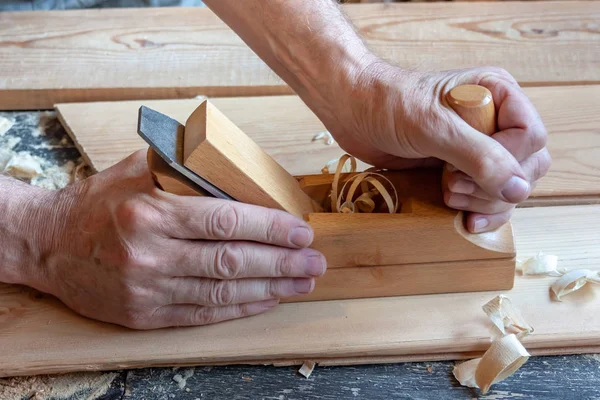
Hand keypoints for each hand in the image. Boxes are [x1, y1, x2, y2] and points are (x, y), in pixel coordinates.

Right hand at [29, 151, 325, 328]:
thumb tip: (242, 168)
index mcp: (151, 212)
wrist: (50, 243)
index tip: (302, 232)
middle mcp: (150, 255)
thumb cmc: (99, 201)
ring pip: (222, 293)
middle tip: (315, 263)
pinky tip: (266, 301)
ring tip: (302, 284)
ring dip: (270, 290)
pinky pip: (202, 314)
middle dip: (281, 264)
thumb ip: (188, 167)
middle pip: (232, 261)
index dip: (271, 229)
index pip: (227, 222)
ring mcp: (148, 290)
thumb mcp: (139, 168)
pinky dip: (240, 309)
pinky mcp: (145, 315)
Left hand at [328, 62, 550, 232]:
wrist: (351, 109)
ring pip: (510, 187)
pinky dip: (481, 211)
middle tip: (453, 184)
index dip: (509, 161)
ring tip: (449, 194)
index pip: (531, 137)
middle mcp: (495, 121)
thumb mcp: (434, 127)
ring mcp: (478, 148)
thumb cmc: (389, 104)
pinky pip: (487, 197)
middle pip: (527, 166)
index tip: (467, 169)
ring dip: (486, 201)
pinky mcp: (460, 169)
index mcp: (498, 94)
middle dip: (495, 186)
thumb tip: (519, 189)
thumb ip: (478, 156)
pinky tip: (466, 222)